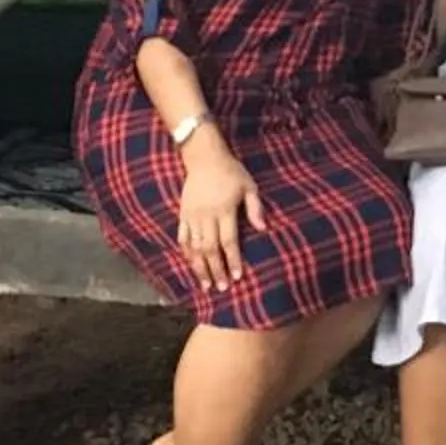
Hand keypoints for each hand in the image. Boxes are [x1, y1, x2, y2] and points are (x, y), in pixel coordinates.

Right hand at [175, 135, 265, 295]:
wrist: (204, 157)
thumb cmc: (231, 172)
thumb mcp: (249, 186)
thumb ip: (255, 208)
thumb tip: (263, 229)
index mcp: (225, 210)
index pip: (229, 241)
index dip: (233, 260)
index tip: (237, 277)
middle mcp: (207, 215)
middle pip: (210, 248)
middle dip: (216, 270)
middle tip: (222, 288)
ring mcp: (192, 216)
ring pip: (194, 247)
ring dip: (199, 267)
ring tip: (205, 285)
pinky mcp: (183, 214)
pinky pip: (182, 238)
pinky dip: (186, 253)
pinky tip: (191, 265)